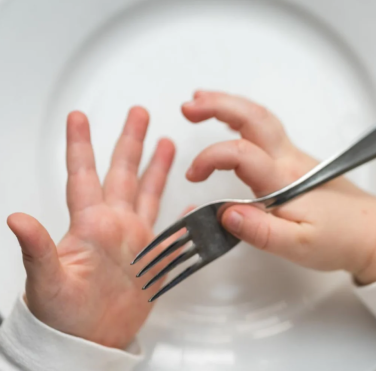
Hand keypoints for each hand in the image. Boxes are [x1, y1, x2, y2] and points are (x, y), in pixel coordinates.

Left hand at [8, 108, 175, 348]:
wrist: (90, 342)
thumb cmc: (63, 315)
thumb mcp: (47, 281)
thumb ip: (38, 248)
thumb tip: (17, 219)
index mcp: (90, 226)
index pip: (84, 175)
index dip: (80, 145)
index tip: (78, 118)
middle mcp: (113, 226)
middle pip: (123, 174)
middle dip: (130, 142)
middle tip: (138, 114)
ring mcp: (134, 240)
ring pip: (147, 194)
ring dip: (156, 168)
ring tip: (166, 144)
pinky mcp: (151, 259)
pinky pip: (170, 231)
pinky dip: (181, 218)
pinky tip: (187, 205)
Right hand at [182, 92, 375, 284]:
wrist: (374, 233)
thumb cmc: (340, 239)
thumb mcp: (298, 246)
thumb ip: (260, 231)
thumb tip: (225, 213)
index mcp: (284, 180)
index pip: (241, 154)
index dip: (211, 158)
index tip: (193, 175)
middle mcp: (289, 161)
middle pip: (253, 118)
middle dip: (218, 105)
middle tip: (189, 106)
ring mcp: (293, 158)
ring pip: (260, 119)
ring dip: (229, 106)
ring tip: (202, 102)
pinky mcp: (295, 163)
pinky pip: (266, 130)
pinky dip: (243, 119)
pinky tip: (232, 124)